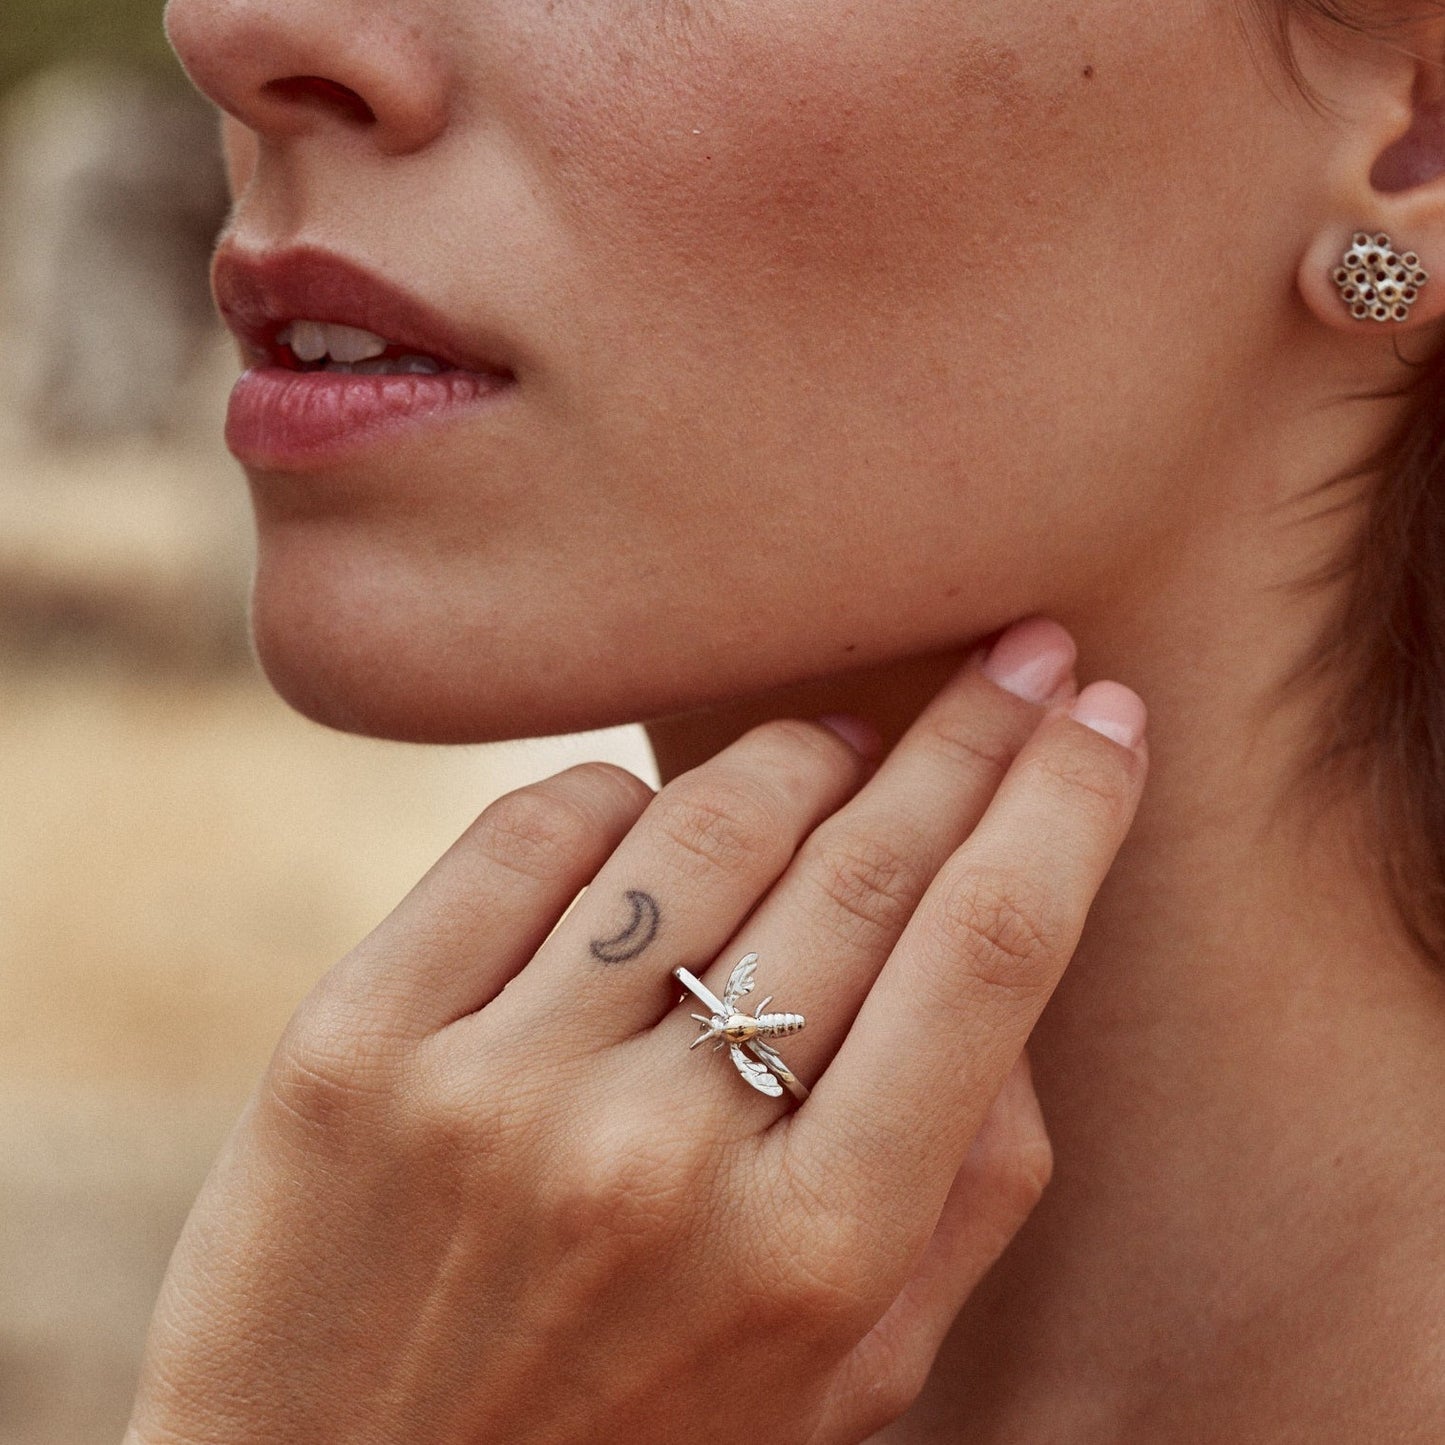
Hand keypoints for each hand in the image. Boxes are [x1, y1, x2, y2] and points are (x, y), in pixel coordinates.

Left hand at [127, 617, 1146, 1444]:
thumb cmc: (637, 1433)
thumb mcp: (851, 1375)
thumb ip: (967, 1189)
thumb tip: (1011, 946)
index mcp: (818, 1254)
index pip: (988, 953)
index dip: (1067, 803)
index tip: (1101, 711)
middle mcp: (662, 1161)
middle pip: (860, 867)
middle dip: (964, 736)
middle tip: (1013, 655)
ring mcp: (496, 1093)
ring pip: (698, 823)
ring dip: (794, 754)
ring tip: (831, 742)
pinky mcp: (357, 1045)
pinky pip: (529, 830)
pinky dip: (610, 794)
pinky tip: (646, 819)